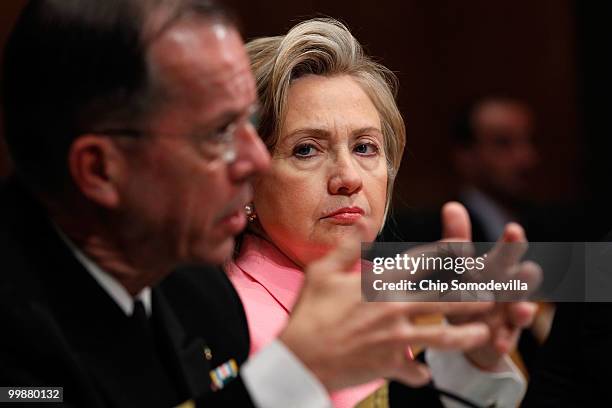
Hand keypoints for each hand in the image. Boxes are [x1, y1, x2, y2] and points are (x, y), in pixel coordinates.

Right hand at [279, 221, 493, 391]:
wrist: (300, 359)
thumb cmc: (308, 313)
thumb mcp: (322, 272)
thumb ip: (347, 248)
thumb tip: (363, 223)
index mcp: (380, 283)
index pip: (422, 263)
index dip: (448, 254)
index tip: (466, 249)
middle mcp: (395, 309)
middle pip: (445, 299)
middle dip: (473, 295)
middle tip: (493, 292)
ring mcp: (396, 338)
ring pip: (444, 337)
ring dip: (467, 335)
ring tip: (485, 333)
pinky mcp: (391, 364)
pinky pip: (414, 370)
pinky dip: (419, 372)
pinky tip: (423, 373)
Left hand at [441, 202, 538, 369]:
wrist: (466, 329)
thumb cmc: (465, 288)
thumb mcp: (459, 265)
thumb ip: (458, 238)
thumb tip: (452, 205)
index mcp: (497, 267)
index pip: (509, 250)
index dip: (512, 241)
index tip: (513, 230)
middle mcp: (509, 288)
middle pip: (524, 279)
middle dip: (525, 274)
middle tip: (526, 269)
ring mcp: (508, 314)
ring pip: (522, 309)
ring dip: (522, 309)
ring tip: (521, 309)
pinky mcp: (503, 337)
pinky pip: (507, 340)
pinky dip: (504, 340)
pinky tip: (499, 341)